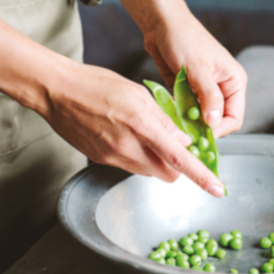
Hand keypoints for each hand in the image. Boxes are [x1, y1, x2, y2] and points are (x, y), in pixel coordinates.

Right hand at [44, 60, 226, 195]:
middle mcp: (127, 146)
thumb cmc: (96, 84)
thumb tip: (183, 140)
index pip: (179, 158)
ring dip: (156, 160)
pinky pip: (129, 166)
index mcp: (141, 125)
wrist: (56, 91)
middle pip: (167, 173)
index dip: (202, 175)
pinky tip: (127, 135)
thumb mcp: (138, 93)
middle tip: (177, 145)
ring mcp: (112, 157)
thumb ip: (163, 119)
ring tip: (146, 133)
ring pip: (148, 171)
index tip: (218, 188)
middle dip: (177, 166)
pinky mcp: (101, 160)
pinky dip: (138, 156)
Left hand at [143, 8, 246, 137]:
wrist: (161, 22)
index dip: (219, 129)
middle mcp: (222, 87)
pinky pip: (186, 110)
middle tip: (185, 135)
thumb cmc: (183, 37)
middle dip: (202, 128)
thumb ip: (209, 96)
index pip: (234, 117)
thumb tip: (215, 122)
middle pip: (217, 120)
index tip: (200, 136)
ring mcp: (203, 90)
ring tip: (175, 124)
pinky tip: (168, 114)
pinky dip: (178, 114)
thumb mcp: (197, 68)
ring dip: (188, 122)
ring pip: (200, 117)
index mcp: (233, 81)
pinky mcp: (187, 90)